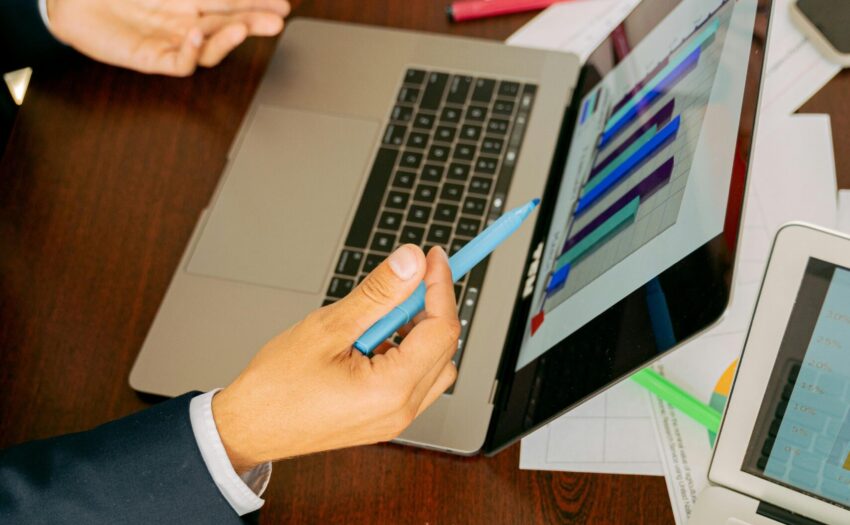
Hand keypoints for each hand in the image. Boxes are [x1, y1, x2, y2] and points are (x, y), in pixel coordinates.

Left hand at [46, 0, 290, 75]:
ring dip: (229, 38)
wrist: (66, 2)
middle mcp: (183, 20)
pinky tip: (195, 33)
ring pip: (211, 46)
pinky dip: (192, 51)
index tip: (282, 4)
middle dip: (255, 21)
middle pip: (228, 23)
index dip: (256, 2)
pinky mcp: (153, 59)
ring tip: (243, 28)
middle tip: (277, 20)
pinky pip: (181, 62)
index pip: (230, 1)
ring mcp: (170, 40)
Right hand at [212, 245, 459, 471]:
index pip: (441, 330)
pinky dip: (404, 352)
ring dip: (418, 332)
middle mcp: (400, 411)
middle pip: (443, 347)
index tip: (432, 257)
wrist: (248, 428)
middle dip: (430, 307)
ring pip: (434, 365)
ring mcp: (394, 419)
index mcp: (391, 391)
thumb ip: (378, 292)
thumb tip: (411, 262)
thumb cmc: (276, 386)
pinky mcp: (384, 418)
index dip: (440, 286)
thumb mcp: (328, 327)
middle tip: (406, 278)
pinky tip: (370, 340)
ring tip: (378, 315)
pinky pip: (414, 380)